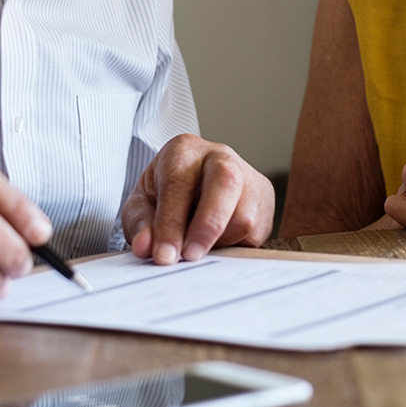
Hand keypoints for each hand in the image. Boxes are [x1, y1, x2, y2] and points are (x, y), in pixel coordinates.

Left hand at [122, 135, 274, 262]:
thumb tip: (146, 247)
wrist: (195, 181)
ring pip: (244, 215)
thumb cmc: (166, 190)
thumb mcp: (142, 202)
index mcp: (185, 150)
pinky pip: (255, 233)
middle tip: (191, 256)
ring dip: (219, 242)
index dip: (171, 224)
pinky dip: (233, 246)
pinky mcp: (265, 199)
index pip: (178, 184)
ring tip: (198, 246)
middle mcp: (220, 156)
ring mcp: (248, 176)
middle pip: (225, 182)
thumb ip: (140, 223)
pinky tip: (216, 241)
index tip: (164, 255)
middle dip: (208, 224)